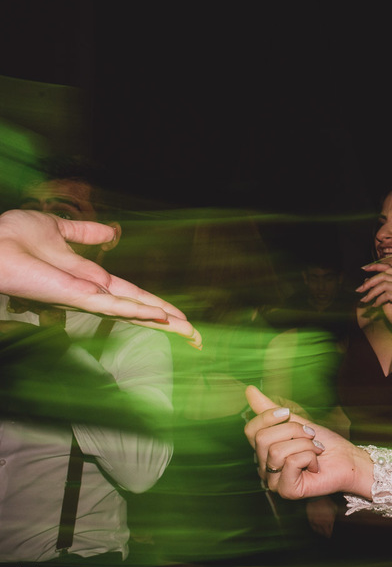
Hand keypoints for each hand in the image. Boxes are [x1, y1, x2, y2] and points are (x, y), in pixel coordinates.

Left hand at [0, 210, 199, 346]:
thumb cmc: (12, 237)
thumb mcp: (58, 229)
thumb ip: (85, 232)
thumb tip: (112, 231)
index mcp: (91, 278)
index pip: (133, 295)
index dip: (157, 305)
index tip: (180, 318)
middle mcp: (93, 293)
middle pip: (140, 310)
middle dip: (169, 323)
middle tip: (197, 337)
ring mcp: (86, 297)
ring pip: (133, 312)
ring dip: (163, 322)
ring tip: (190, 332)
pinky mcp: (76, 297)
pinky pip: (112, 305)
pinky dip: (138, 311)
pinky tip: (160, 316)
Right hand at [244, 385, 371, 499]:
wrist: (348, 459)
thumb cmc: (324, 443)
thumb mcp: (297, 421)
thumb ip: (272, 409)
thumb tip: (249, 390)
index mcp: (264, 451)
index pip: (250, 430)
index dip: (268, 417)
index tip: (288, 413)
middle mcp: (265, 467)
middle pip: (262, 439)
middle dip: (292, 430)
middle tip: (310, 436)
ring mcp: (274, 481)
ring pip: (276, 451)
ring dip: (304, 444)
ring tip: (315, 450)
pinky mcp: (287, 490)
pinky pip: (291, 463)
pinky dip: (309, 457)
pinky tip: (315, 465)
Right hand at [306, 496, 337, 537]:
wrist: (317, 499)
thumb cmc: (327, 502)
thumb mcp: (334, 507)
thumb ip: (335, 514)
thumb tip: (335, 518)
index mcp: (330, 520)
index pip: (330, 529)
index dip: (330, 532)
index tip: (330, 535)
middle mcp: (323, 522)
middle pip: (325, 532)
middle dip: (327, 534)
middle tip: (327, 536)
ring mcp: (316, 522)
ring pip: (319, 531)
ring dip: (321, 533)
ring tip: (323, 534)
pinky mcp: (311, 520)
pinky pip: (313, 527)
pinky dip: (316, 530)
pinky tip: (317, 530)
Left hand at [357, 260, 391, 336]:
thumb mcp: (383, 301)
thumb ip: (377, 291)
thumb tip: (366, 280)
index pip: (388, 267)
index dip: (375, 266)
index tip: (363, 268)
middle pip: (384, 275)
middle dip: (369, 282)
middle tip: (359, 290)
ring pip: (385, 284)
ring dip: (372, 292)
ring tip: (365, 300)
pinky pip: (388, 295)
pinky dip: (379, 300)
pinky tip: (375, 306)